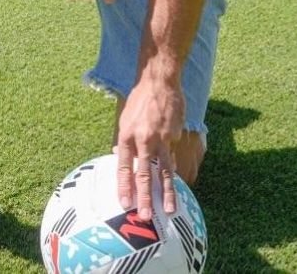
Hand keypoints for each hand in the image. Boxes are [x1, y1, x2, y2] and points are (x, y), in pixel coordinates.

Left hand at [114, 75, 184, 216]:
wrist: (159, 80)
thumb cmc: (140, 99)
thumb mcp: (124, 119)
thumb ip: (124, 140)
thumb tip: (120, 157)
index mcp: (126, 136)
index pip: (124, 168)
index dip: (124, 187)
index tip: (125, 204)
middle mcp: (143, 140)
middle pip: (144, 174)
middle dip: (145, 198)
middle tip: (146, 216)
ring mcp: (162, 139)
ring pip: (165, 171)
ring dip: (167, 192)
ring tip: (170, 209)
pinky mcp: (176, 135)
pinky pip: (174, 153)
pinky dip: (174, 164)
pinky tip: (176, 171)